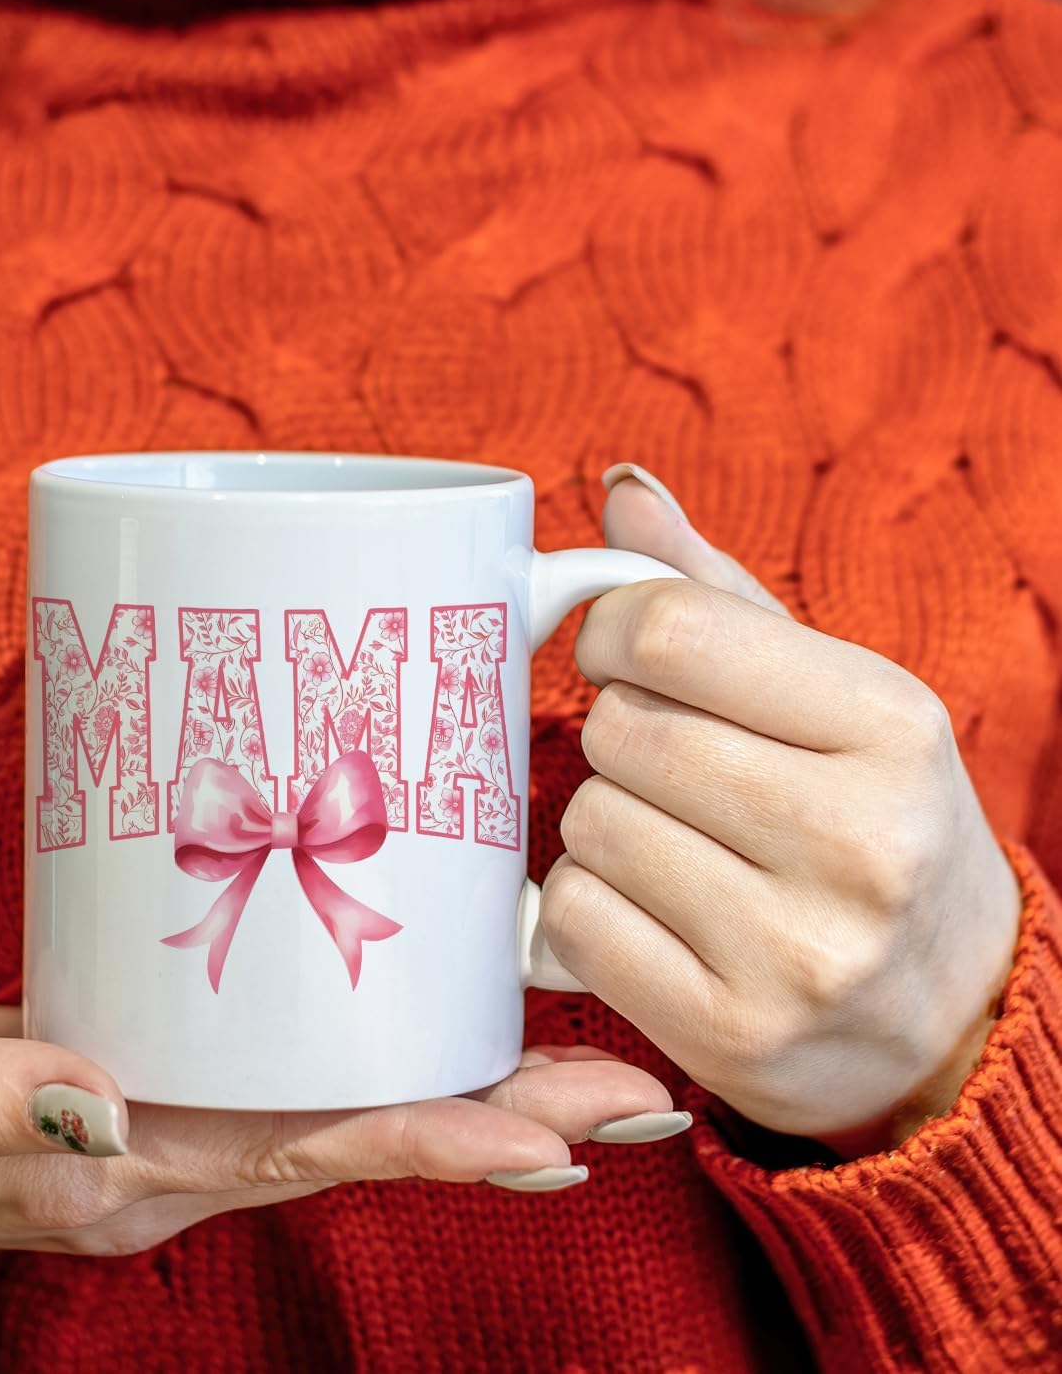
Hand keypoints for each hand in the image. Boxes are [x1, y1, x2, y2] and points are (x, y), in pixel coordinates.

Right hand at [0, 964, 682, 1270]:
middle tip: (639, 1097)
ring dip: (467, 1095)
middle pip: (360, 1139)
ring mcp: (160, 1128)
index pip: (303, 1156)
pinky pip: (287, 1080)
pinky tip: (433, 1029)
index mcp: (112, 1174)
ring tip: (588, 1071)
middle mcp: (162, 1162)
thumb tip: (98, 1100)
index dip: (433, 1140)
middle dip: (503, 1121)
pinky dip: (378, 1064)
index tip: (558, 1137)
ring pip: (342, 1114)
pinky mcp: (147, 1078)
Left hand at [539, 465, 1020, 1150]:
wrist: (951, 1013)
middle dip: (615, 738)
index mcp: (893, 724)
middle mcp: (862, 842)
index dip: (610, 633)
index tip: (619, 656)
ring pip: (586, 826)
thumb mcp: (833, 696)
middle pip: (618, 732)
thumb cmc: (869, 822)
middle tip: (666, 768)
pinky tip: (648, 914)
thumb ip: (718, 592)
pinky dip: (584, 908)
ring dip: (599, 825)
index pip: (668, 630)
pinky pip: (572, 922)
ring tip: (672, 846)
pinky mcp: (734, 1036)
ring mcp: (800, 953)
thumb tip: (621, 486)